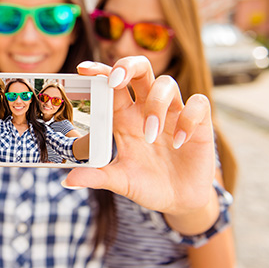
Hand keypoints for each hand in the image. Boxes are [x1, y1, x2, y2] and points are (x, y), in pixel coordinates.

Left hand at [67, 57, 215, 216]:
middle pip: (140, 69)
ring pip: (166, 83)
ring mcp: (174, 113)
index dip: (100, 72)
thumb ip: (98, 177)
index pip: (111, 85)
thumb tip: (69, 180)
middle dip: (128, 66)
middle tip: (116, 80)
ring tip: (151, 135)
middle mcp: (147, 109)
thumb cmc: (147, 184)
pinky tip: (179, 141)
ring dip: (156, 105)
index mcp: (125, 117)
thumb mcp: (121, 181)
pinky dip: (188, 119)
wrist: (179, 201)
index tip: (83, 70)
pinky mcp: (199, 123)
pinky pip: (199, 104)